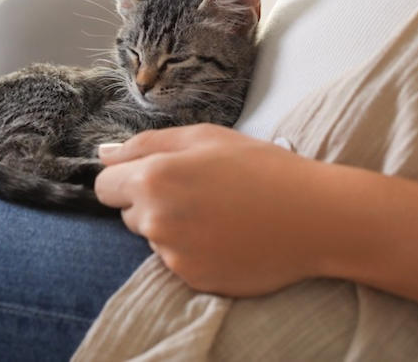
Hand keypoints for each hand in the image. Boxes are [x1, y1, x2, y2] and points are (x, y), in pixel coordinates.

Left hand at [94, 124, 319, 296]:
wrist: (313, 216)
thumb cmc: (261, 166)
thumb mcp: (205, 137)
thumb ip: (146, 144)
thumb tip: (104, 154)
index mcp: (153, 178)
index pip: (103, 187)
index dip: (127, 178)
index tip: (157, 176)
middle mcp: (156, 221)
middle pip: (129, 214)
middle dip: (153, 203)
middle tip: (200, 192)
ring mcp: (174, 256)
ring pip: (154, 238)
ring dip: (175, 228)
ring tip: (220, 214)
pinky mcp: (193, 280)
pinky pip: (178, 262)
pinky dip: (196, 251)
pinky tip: (228, 237)